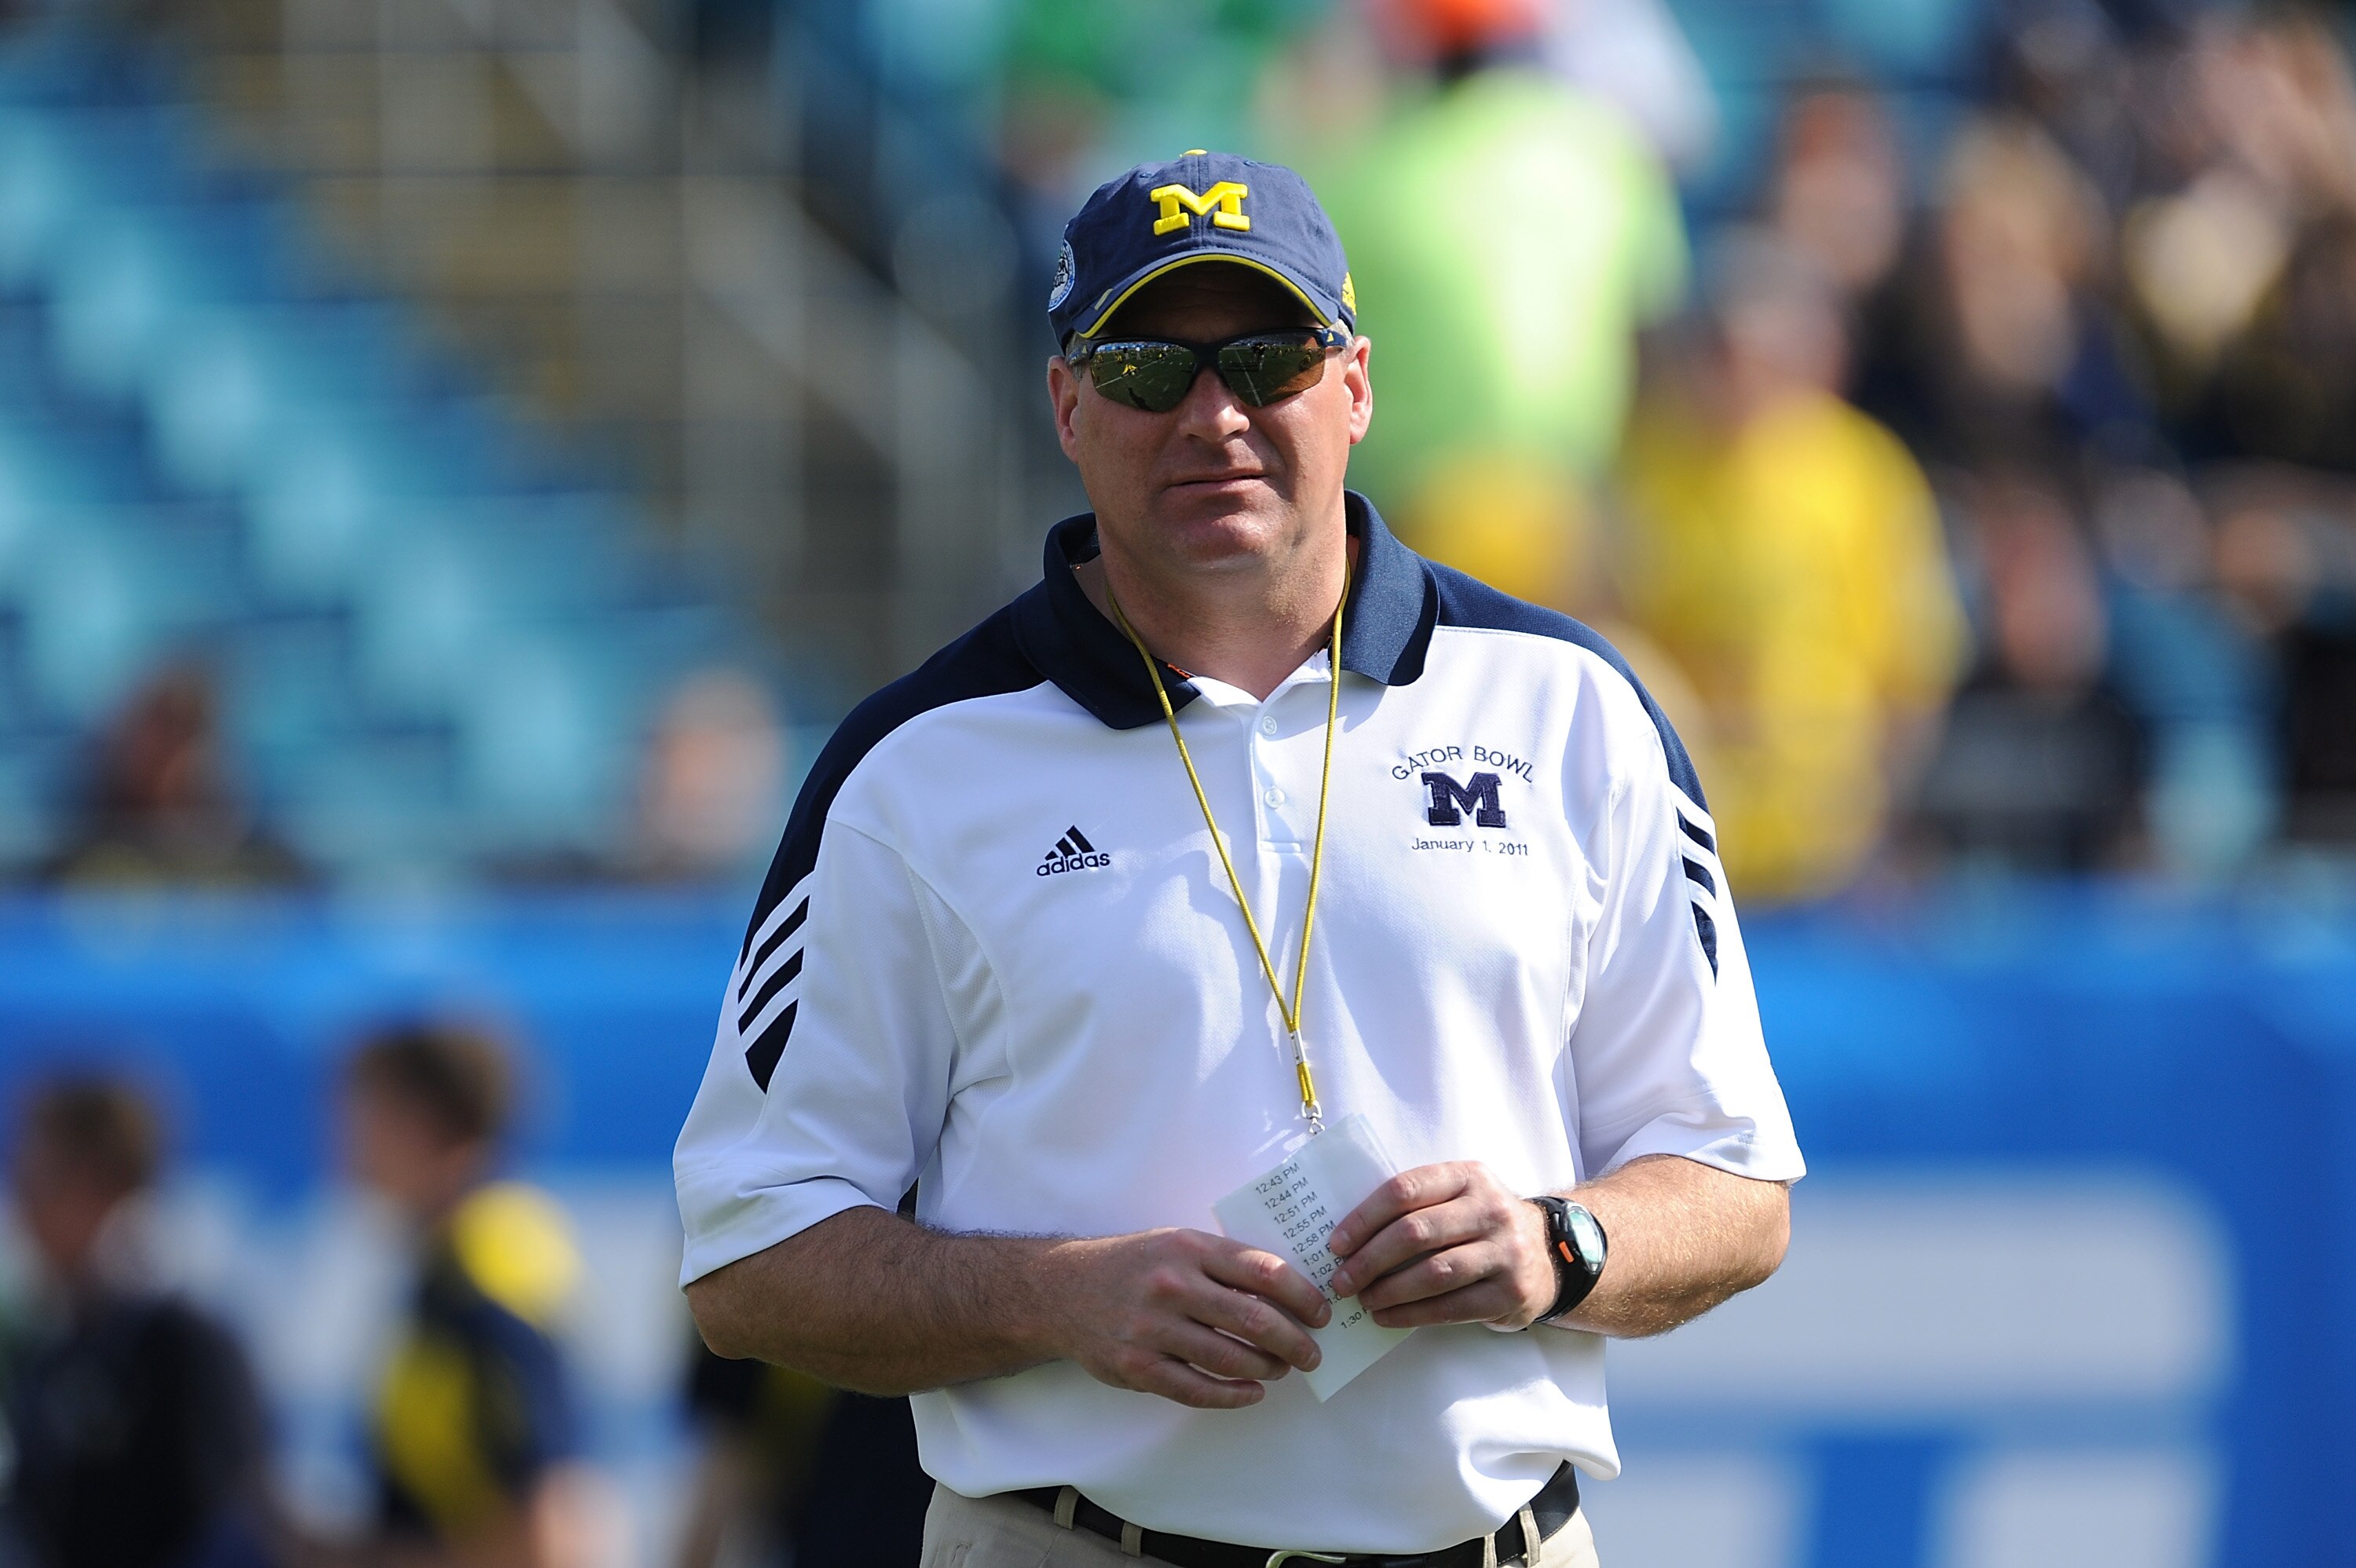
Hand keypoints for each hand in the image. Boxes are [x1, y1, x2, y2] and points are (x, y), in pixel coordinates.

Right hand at [1041, 1228, 1330, 1408]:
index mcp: (1189, 1248)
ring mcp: (1153, 1329)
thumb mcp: (1176, 1244)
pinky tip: (1252, 1392)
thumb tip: (1289, 1290)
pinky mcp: (1138, 1367)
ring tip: (1282, 1369)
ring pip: (1230, 1358)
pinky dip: (1234, 1395)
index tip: (1321, 1313)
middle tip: (1312, 1353)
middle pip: (1254, 1319)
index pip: (1264, 1271)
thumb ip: (1224, 1263)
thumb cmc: (1133, 1265)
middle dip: (1295, 1341)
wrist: (1063, 1290)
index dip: (1302, 1296)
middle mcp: (1173, 1286)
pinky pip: (1198, 1390)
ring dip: (1268, 1368)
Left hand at [1325, 1162, 1556, 1329]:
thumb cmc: (1482, 1224)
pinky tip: (1387, 1317)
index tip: (1336, 1243)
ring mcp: (1505, 1251)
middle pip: (1416, 1232)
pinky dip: (1412, 1314)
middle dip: (1370, 1259)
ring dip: (1389, 1290)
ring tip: (1363, 1300)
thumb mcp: (1458, 1196)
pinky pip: (1452, 1307)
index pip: (1405, 1190)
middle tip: (1342, 1280)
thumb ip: (1416, 1204)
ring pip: (1434, 1273)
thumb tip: (1350, 1236)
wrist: (1548, 1254)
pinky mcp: (1510, 1292)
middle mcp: (1490, 1209)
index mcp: (1468, 1176)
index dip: (1364, 1217)